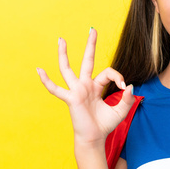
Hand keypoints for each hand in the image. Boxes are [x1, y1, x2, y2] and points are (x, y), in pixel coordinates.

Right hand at [36, 29, 134, 145]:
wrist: (95, 138)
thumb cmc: (105, 125)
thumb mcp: (120, 111)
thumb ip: (127, 99)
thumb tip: (130, 86)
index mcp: (96, 87)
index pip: (108, 73)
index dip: (118, 77)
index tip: (125, 88)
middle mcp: (85, 85)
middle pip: (87, 61)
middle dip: (91, 45)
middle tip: (93, 29)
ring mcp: (76, 91)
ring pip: (67, 69)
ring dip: (64, 54)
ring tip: (61, 40)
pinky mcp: (71, 99)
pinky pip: (56, 89)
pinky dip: (47, 81)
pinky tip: (39, 70)